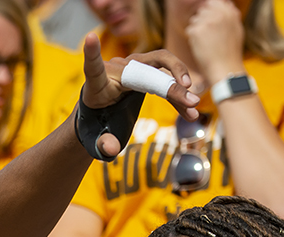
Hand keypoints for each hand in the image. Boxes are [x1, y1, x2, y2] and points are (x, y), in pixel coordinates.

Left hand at [79, 34, 199, 157]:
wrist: (103, 112)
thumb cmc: (96, 123)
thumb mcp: (96, 137)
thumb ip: (102, 143)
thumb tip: (111, 150)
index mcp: (98, 83)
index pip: (93, 68)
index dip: (91, 53)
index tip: (89, 39)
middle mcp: (118, 69)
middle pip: (146, 68)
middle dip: (169, 84)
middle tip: (190, 101)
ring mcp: (134, 67)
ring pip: (162, 66)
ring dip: (180, 86)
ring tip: (193, 109)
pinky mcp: (147, 71)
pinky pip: (166, 78)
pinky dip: (178, 96)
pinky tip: (189, 113)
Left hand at [186, 0, 244, 83]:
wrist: (225, 70)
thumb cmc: (230, 54)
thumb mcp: (236, 30)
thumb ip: (228, 16)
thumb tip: (224, 5)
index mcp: (230, 12)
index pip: (213, 2)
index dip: (209, 12)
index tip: (209, 24)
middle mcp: (220, 13)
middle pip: (202, 10)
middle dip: (203, 21)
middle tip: (209, 38)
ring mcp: (208, 21)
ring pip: (195, 20)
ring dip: (197, 30)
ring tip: (208, 44)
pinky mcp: (197, 30)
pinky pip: (190, 30)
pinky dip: (193, 39)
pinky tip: (202, 48)